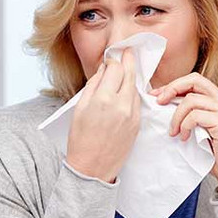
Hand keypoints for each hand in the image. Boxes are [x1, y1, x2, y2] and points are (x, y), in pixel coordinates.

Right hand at [65, 49, 139, 182]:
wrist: (92, 167)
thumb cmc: (80, 139)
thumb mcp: (79, 109)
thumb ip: (93, 86)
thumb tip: (103, 71)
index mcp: (102, 99)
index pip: (115, 69)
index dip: (113, 61)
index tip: (110, 59)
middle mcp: (120, 105)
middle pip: (129, 74)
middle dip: (128, 60)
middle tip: (128, 51)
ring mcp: (132, 114)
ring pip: (135, 87)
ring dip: (130, 77)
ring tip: (126, 70)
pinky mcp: (137, 123)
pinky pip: (137, 101)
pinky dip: (131, 93)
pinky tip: (126, 91)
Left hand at [150, 73, 217, 197]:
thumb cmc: (214, 152)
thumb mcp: (198, 127)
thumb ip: (188, 113)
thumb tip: (162, 102)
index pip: (194, 80)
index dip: (173, 85)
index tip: (156, 95)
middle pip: (194, 80)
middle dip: (171, 88)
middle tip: (158, 103)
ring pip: (190, 100)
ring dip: (176, 117)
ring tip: (174, 132)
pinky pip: (194, 116)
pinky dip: (184, 126)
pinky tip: (185, 138)